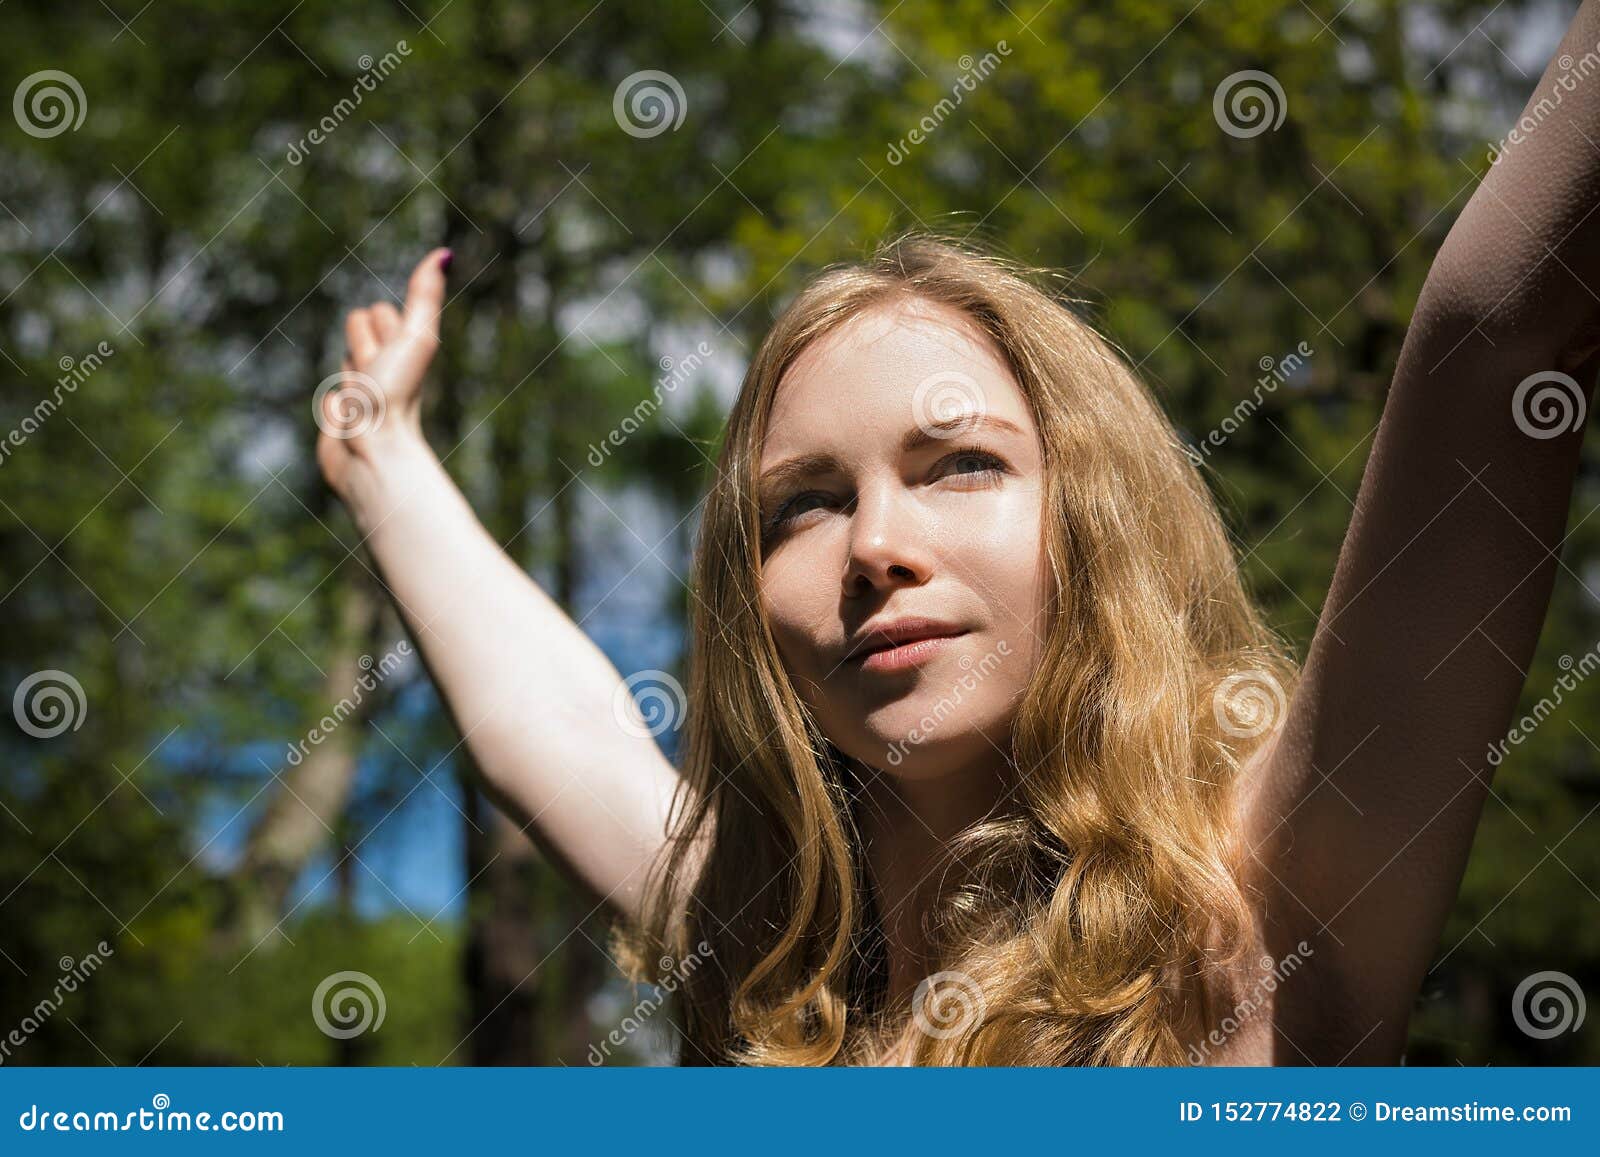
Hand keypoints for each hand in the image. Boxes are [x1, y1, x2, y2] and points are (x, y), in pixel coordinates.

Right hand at [315, 247, 450, 502]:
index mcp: (403, 349)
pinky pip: (330, 404)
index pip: (378, 315)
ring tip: (363, 396)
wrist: (370, 453)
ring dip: (349, 374)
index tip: (388, 348)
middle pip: (359, 335)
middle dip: (360, 344)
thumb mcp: (415, 336)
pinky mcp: (344, 424)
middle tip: (375, 375)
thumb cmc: (395, 393)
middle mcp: (384, 370)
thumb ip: (424, 297)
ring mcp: (363, 397)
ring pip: (347, 367)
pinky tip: (344, 419)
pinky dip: (333, 409)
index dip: (378, 327)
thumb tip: (444, 254)